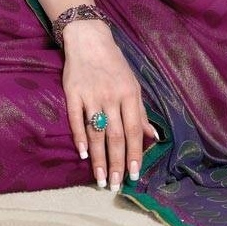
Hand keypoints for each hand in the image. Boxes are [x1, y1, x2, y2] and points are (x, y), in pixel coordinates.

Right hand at [61, 20, 157, 190]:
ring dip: (99, 158)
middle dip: (118, 163)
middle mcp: (112, 97)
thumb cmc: (114, 65)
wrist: (89, 40)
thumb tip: (153, 137)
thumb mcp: (133, 85)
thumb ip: (140, 113)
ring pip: (96, 132)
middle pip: (116, 136)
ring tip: (102, 179)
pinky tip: (83, 155)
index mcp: (130, 95)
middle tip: (117, 185)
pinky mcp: (73, 93)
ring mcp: (92, 95)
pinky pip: (76, 119)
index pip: (134, 130)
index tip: (135, 174)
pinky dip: (80, 138)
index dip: (135, 153)